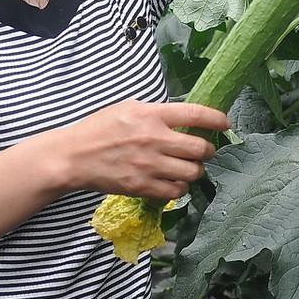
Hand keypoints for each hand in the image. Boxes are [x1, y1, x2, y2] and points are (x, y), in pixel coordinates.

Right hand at [50, 100, 228, 200]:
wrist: (73, 156)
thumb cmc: (100, 128)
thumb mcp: (129, 107)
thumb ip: (157, 112)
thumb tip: (185, 117)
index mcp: (152, 114)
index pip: (196, 114)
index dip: (217, 119)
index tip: (225, 124)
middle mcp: (155, 139)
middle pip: (200, 148)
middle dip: (208, 150)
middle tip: (204, 151)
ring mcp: (149, 165)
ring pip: (192, 172)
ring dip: (195, 170)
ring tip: (189, 167)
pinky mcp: (142, 186)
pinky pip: (176, 191)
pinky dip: (180, 188)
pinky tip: (174, 182)